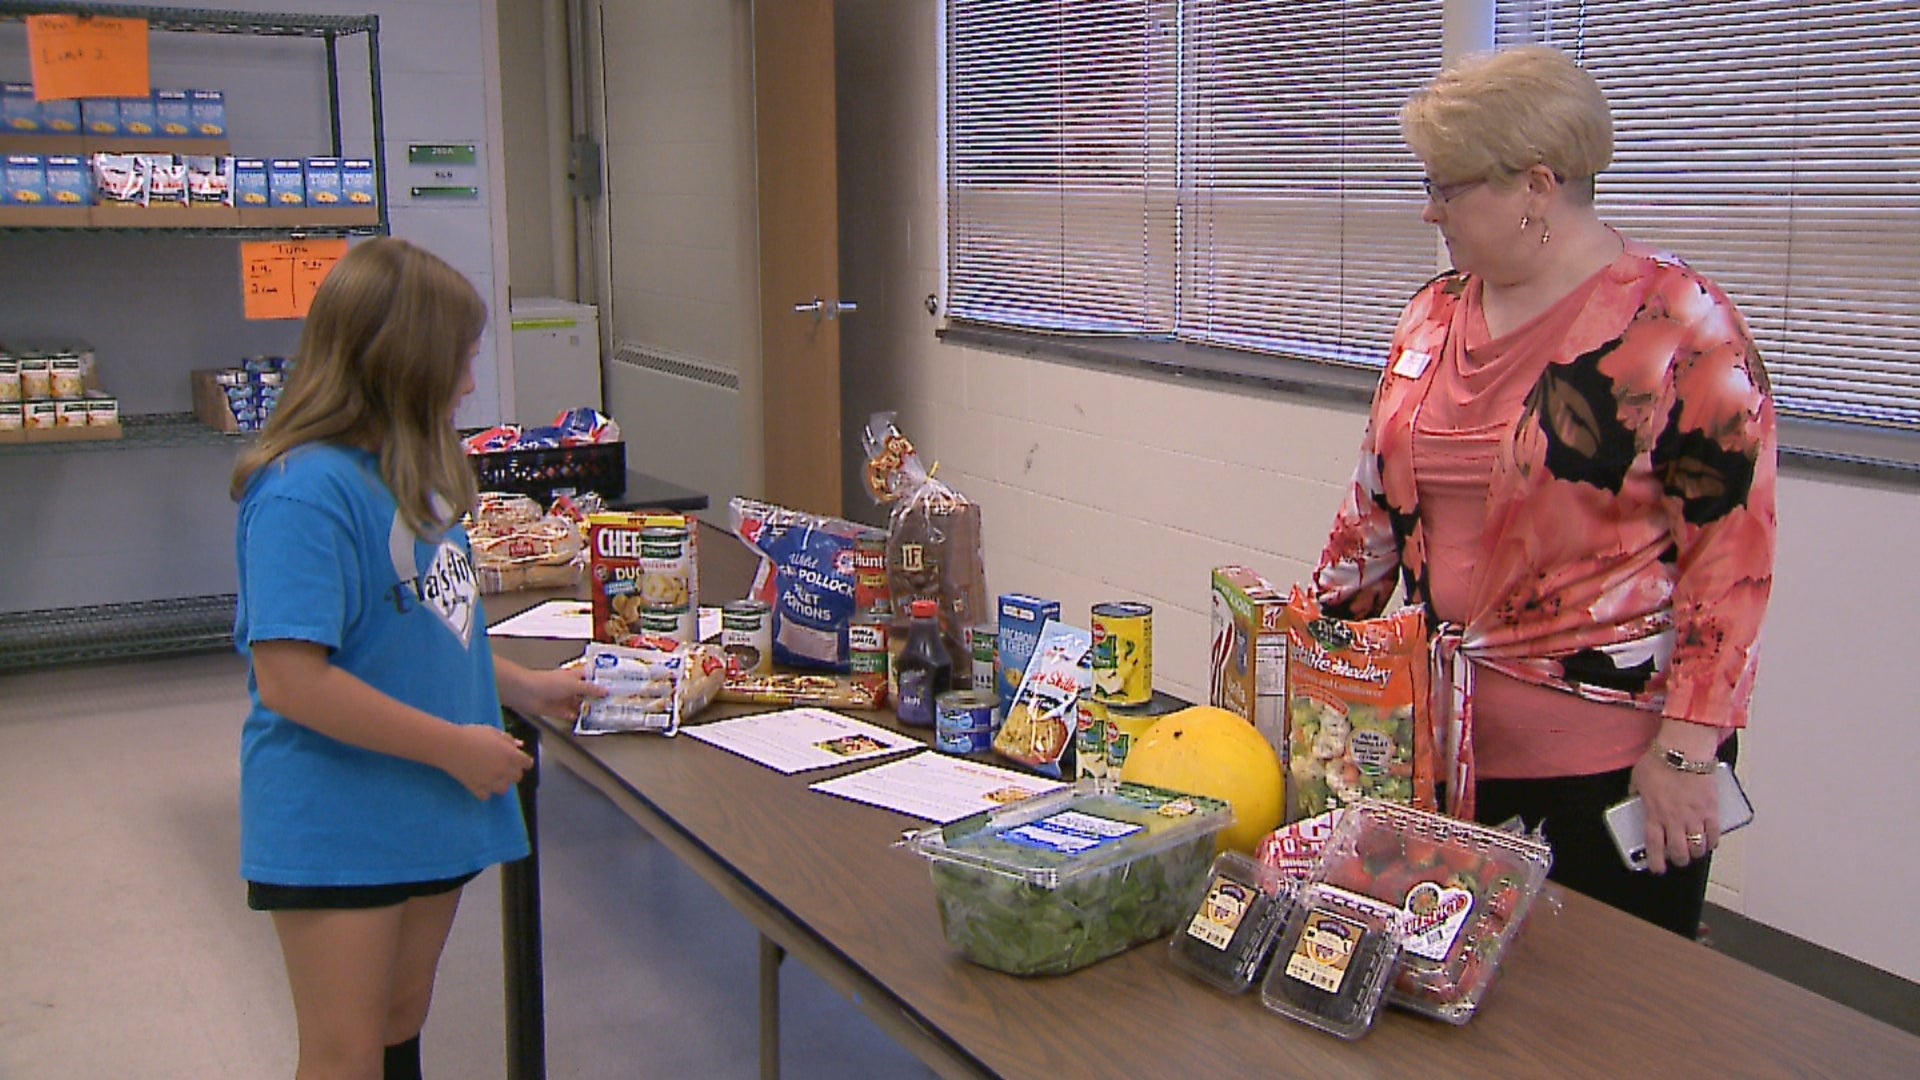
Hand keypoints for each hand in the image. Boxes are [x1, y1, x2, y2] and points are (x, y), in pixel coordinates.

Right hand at [441, 724, 534, 799]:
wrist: (451, 746)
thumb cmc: (472, 735)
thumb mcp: (493, 732)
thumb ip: (508, 740)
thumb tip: (519, 745)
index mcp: (511, 755)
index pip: (527, 764)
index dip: (522, 761)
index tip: (516, 760)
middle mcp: (505, 770)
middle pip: (517, 778)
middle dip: (512, 772)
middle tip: (501, 766)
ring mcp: (492, 781)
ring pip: (504, 789)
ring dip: (500, 783)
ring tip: (491, 776)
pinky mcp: (478, 789)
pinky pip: (486, 796)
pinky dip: (484, 792)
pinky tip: (479, 783)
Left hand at [502, 664, 609, 721]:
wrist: (526, 693)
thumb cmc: (546, 682)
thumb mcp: (574, 685)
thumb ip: (590, 689)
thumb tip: (605, 690)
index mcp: (574, 676)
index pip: (592, 677)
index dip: (602, 680)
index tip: (615, 686)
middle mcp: (570, 687)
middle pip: (587, 692)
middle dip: (598, 697)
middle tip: (612, 703)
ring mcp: (564, 699)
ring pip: (580, 705)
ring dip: (589, 709)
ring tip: (603, 714)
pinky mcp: (558, 711)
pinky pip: (571, 715)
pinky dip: (578, 718)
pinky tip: (587, 721)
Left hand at [1628, 751, 1720, 873]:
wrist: (1683, 751)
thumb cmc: (1659, 762)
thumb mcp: (1638, 779)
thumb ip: (1636, 794)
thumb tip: (1633, 801)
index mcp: (1654, 813)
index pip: (1654, 846)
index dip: (1656, 861)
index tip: (1657, 868)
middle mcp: (1675, 819)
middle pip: (1679, 851)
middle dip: (1679, 860)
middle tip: (1678, 859)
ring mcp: (1694, 816)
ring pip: (1697, 847)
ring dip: (1695, 853)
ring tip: (1693, 851)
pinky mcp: (1711, 809)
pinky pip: (1714, 834)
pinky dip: (1712, 842)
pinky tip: (1710, 842)